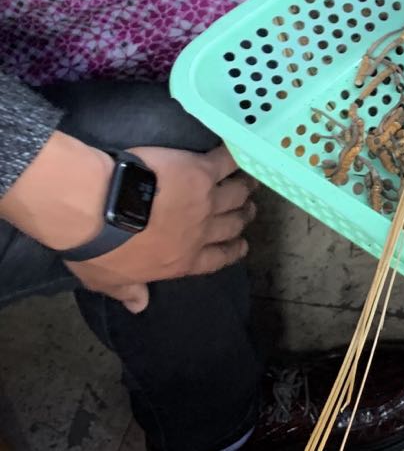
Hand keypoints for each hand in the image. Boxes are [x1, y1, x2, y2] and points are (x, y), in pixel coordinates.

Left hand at [65, 146, 255, 313]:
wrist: (102, 207)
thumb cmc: (100, 249)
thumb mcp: (108, 280)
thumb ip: (128, 291)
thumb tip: (139, 306)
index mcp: (181, 260)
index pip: (216, 259)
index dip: (232, 251)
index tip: (241, 245)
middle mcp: (201, 231)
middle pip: (231, 225)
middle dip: (241, 218)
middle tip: (247, 210)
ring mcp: (206, 199)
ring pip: (236, 194)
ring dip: (244, 188)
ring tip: (249, 183)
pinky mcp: (202, 170)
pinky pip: (228, 161)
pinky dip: (236, 155)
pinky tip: (240, 150)